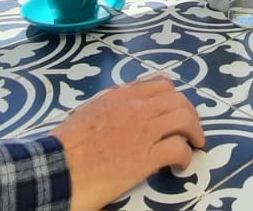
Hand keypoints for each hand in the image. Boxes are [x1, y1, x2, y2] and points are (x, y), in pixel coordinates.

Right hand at [52, 76, 203, 210]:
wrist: (58, 167)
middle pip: (179, 100)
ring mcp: (144, 130)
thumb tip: (125, 112)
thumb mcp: (89, 112)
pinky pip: (179, 148)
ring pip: (185, 119)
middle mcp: (136, 107)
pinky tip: (179, 166)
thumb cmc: (67, 144)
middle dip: (191, 115)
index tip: (176, 111)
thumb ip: (112, 106)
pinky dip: (185, 157)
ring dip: (194, 133)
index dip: (175, 98)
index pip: (161, 85)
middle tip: (192, 132)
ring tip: (193, 146)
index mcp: (121, 95)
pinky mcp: (147, 156)